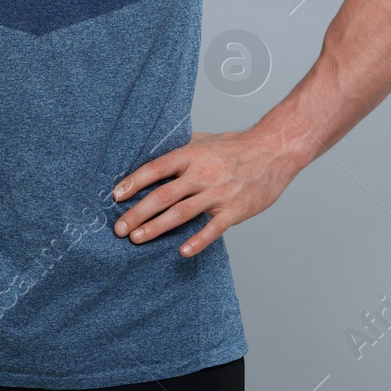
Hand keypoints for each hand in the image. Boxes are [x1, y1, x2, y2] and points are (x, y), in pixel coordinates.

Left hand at [109, 130, 295, 256]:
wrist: (274, 151)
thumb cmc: (237, 146)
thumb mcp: (205, 139)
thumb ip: (181, 147)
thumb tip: (153, 150)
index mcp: (191, 154)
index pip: (156, 168)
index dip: (134, 182)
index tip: (115, 195)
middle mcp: (201, 173)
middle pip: (163, 195)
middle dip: (138, 213)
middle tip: (119, 228)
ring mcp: (218, 193)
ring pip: (182, 213)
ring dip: (157, 227)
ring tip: (137, 239)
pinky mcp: (234, 210)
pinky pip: (213, 228)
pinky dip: (198, 241)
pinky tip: (182, 251)